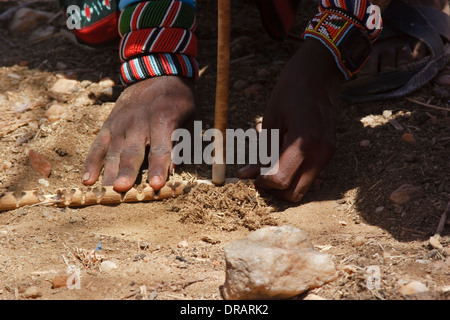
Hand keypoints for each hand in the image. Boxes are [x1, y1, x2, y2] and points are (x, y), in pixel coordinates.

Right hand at [82, 76, 195, 191]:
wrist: (157, 72)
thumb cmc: (178, 101)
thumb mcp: (189, 118)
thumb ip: (181, 143)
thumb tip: (173, 170)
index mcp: (163, 121)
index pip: (160, 149)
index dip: (158, 168)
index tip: (155, 185)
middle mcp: (138, 122)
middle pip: (132, 151)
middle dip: (126, 171)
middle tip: (121, 190)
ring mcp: (120, 123)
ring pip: (113, 151)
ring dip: (108, 172)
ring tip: (105, 192)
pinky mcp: (108, 124)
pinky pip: (97, 145)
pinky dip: (91, 163)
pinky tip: (88, 180)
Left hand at [238, 39, 343, 201]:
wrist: (319, 73)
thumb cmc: (290, 91)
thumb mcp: (270, 121)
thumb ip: (261, 153)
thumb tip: (245, 176)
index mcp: (302, 143)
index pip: (280, 180)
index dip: (262, 183)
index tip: (251, 175)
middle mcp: (320, 153)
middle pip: (294, 194)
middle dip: (274, 190)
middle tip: (259, 177)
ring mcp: (328, 154)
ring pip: (303, 188)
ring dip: (284, 184)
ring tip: (269, 167)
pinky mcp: (329, 152)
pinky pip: (310, 175)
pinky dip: (294, 175)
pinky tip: (282, 159)